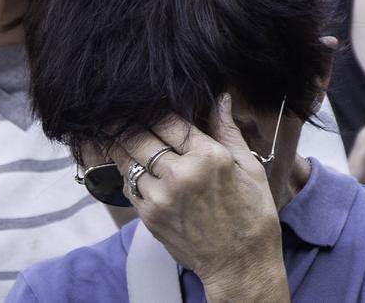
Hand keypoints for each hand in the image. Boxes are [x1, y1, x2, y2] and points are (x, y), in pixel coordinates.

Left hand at [112, 95, 284, 293]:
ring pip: (128, 160)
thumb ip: (228, 131)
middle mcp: (181, 175)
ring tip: (113, 131)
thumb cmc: (252, 215)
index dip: (153, 108)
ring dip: (120, 144)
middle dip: (127, 122)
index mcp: (209, 157)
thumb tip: (221, 99)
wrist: (240, 264)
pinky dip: (126, 171)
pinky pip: (128, 185)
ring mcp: (162, 197)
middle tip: (116, 112)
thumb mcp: (249, 168)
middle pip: (140, 136)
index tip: (145, 101)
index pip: (169, 120)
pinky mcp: (150, 216)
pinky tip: (129, 163)